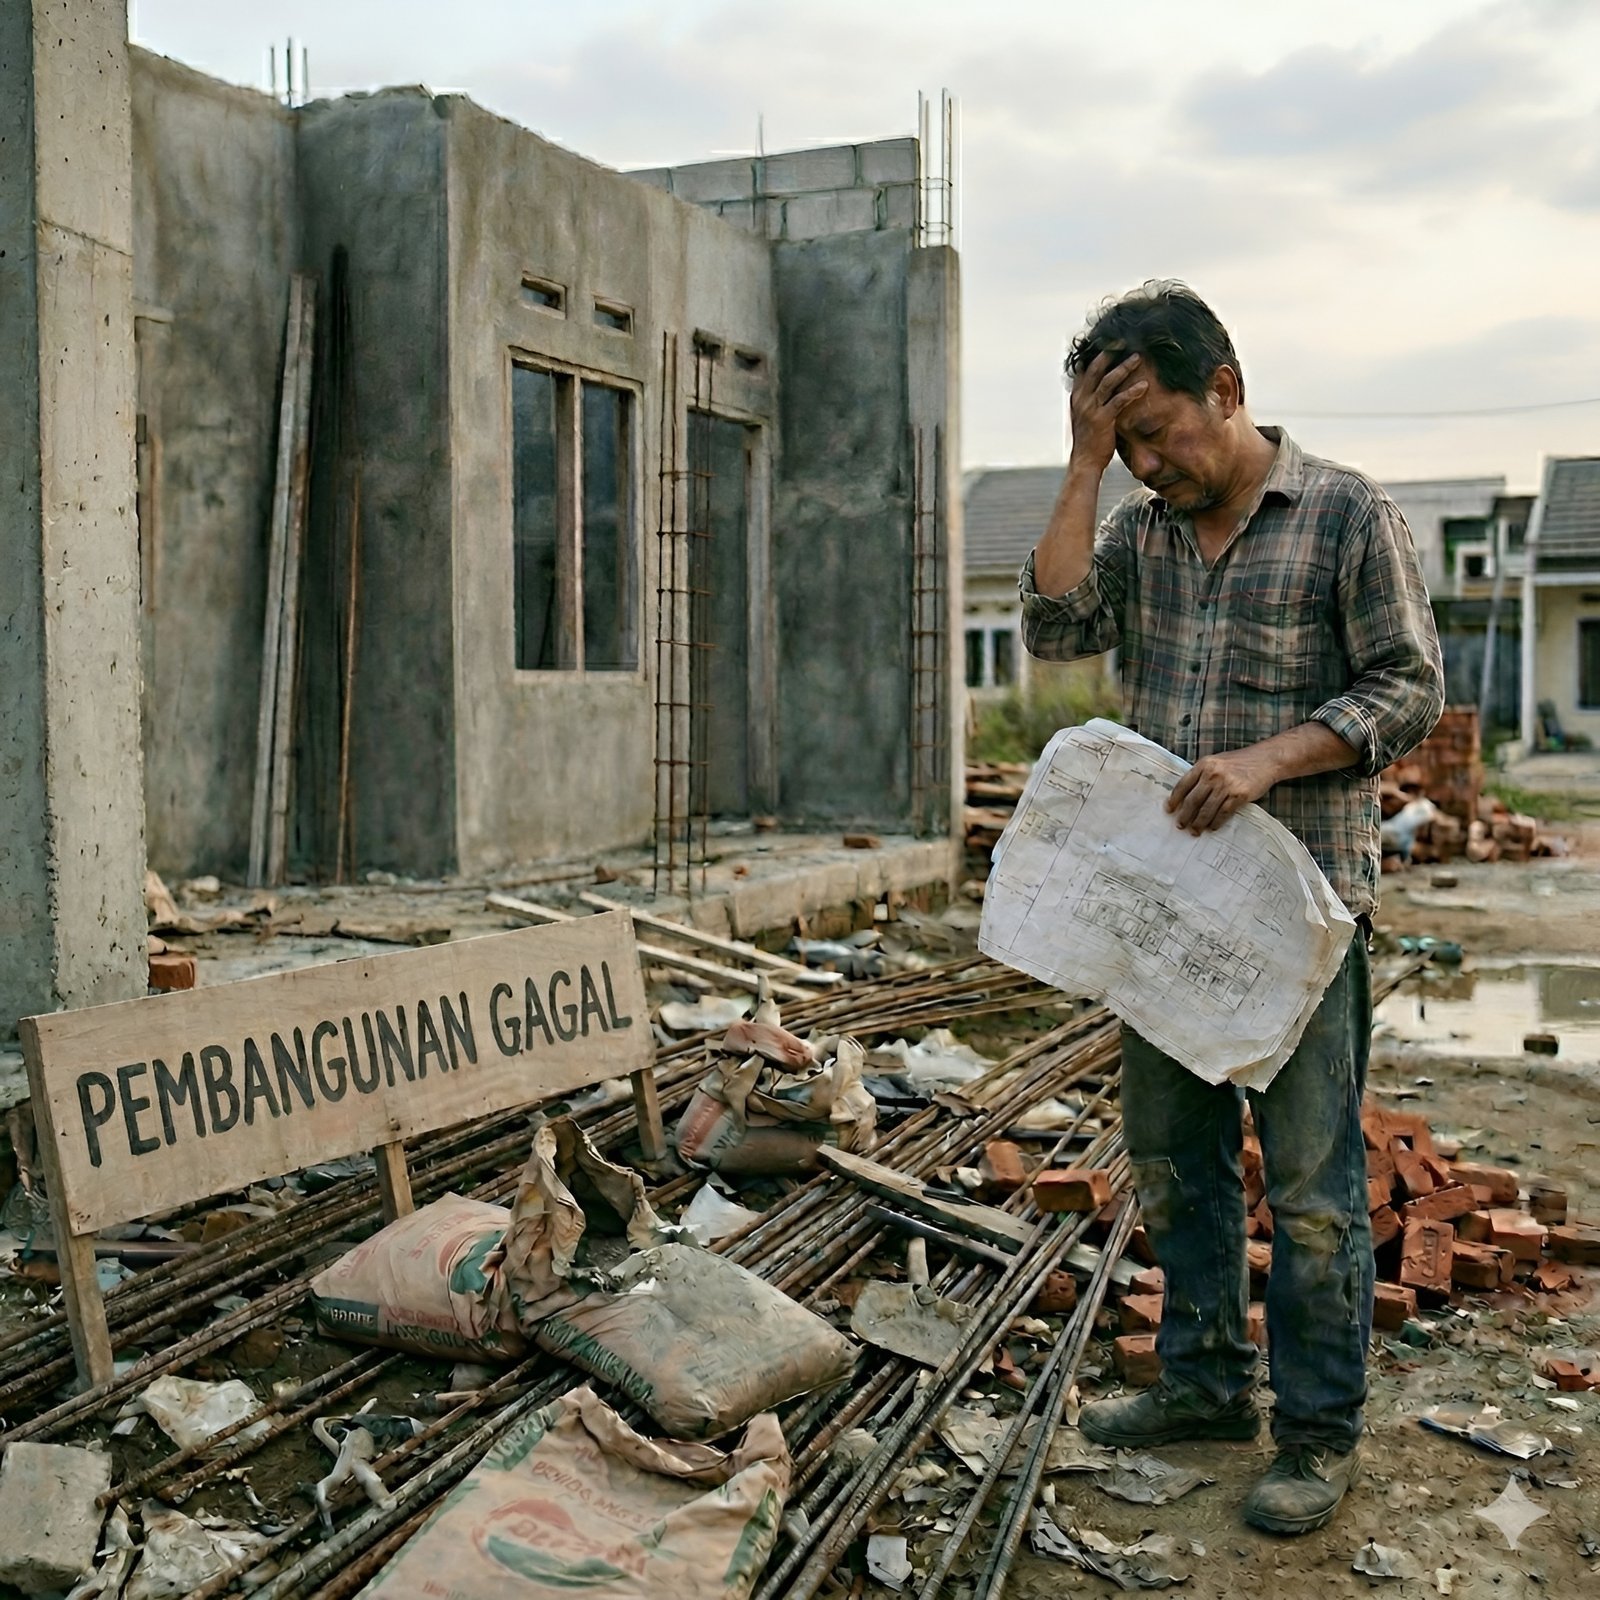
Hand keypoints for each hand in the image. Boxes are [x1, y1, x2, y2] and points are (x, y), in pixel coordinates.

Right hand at [1068, 350, 1146, 473]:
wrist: (1085, 463)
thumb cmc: (1089, 441)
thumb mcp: (1085, 417)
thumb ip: (1092, 402)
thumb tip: (1104, 390)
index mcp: (1077, 398)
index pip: (1083, 370)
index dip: (1095, 354)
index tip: (1108, 342)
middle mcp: (1081, 400)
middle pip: (1095, 369)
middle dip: (1109, 353)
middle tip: (1122, 340)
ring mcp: (1091, 409)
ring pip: (1107, 381)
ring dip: (1123, 368)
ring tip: (1137, 358)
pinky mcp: (1102, 419)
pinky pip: (1119, 400)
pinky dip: (1132, 391)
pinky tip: (1144, 385)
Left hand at [1166, 747, 1278, 834]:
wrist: (1267, 760)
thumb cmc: (1240, 762)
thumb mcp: (1217, 762)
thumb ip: (1202, 774)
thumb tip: (1186, 795)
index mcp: (1204, 765)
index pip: (1183, 785)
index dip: (1174, 800)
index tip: (1169, 810)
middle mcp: (1212, 774)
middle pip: (1192, 800)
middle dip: (1184, 815)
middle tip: (1180, 825)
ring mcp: (1226, 785)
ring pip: (1207, 809)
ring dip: (1199, 822)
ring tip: (1195, 831)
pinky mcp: (1239, 795)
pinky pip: (1223, 813)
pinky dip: (1216, 822)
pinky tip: (1212, 827)